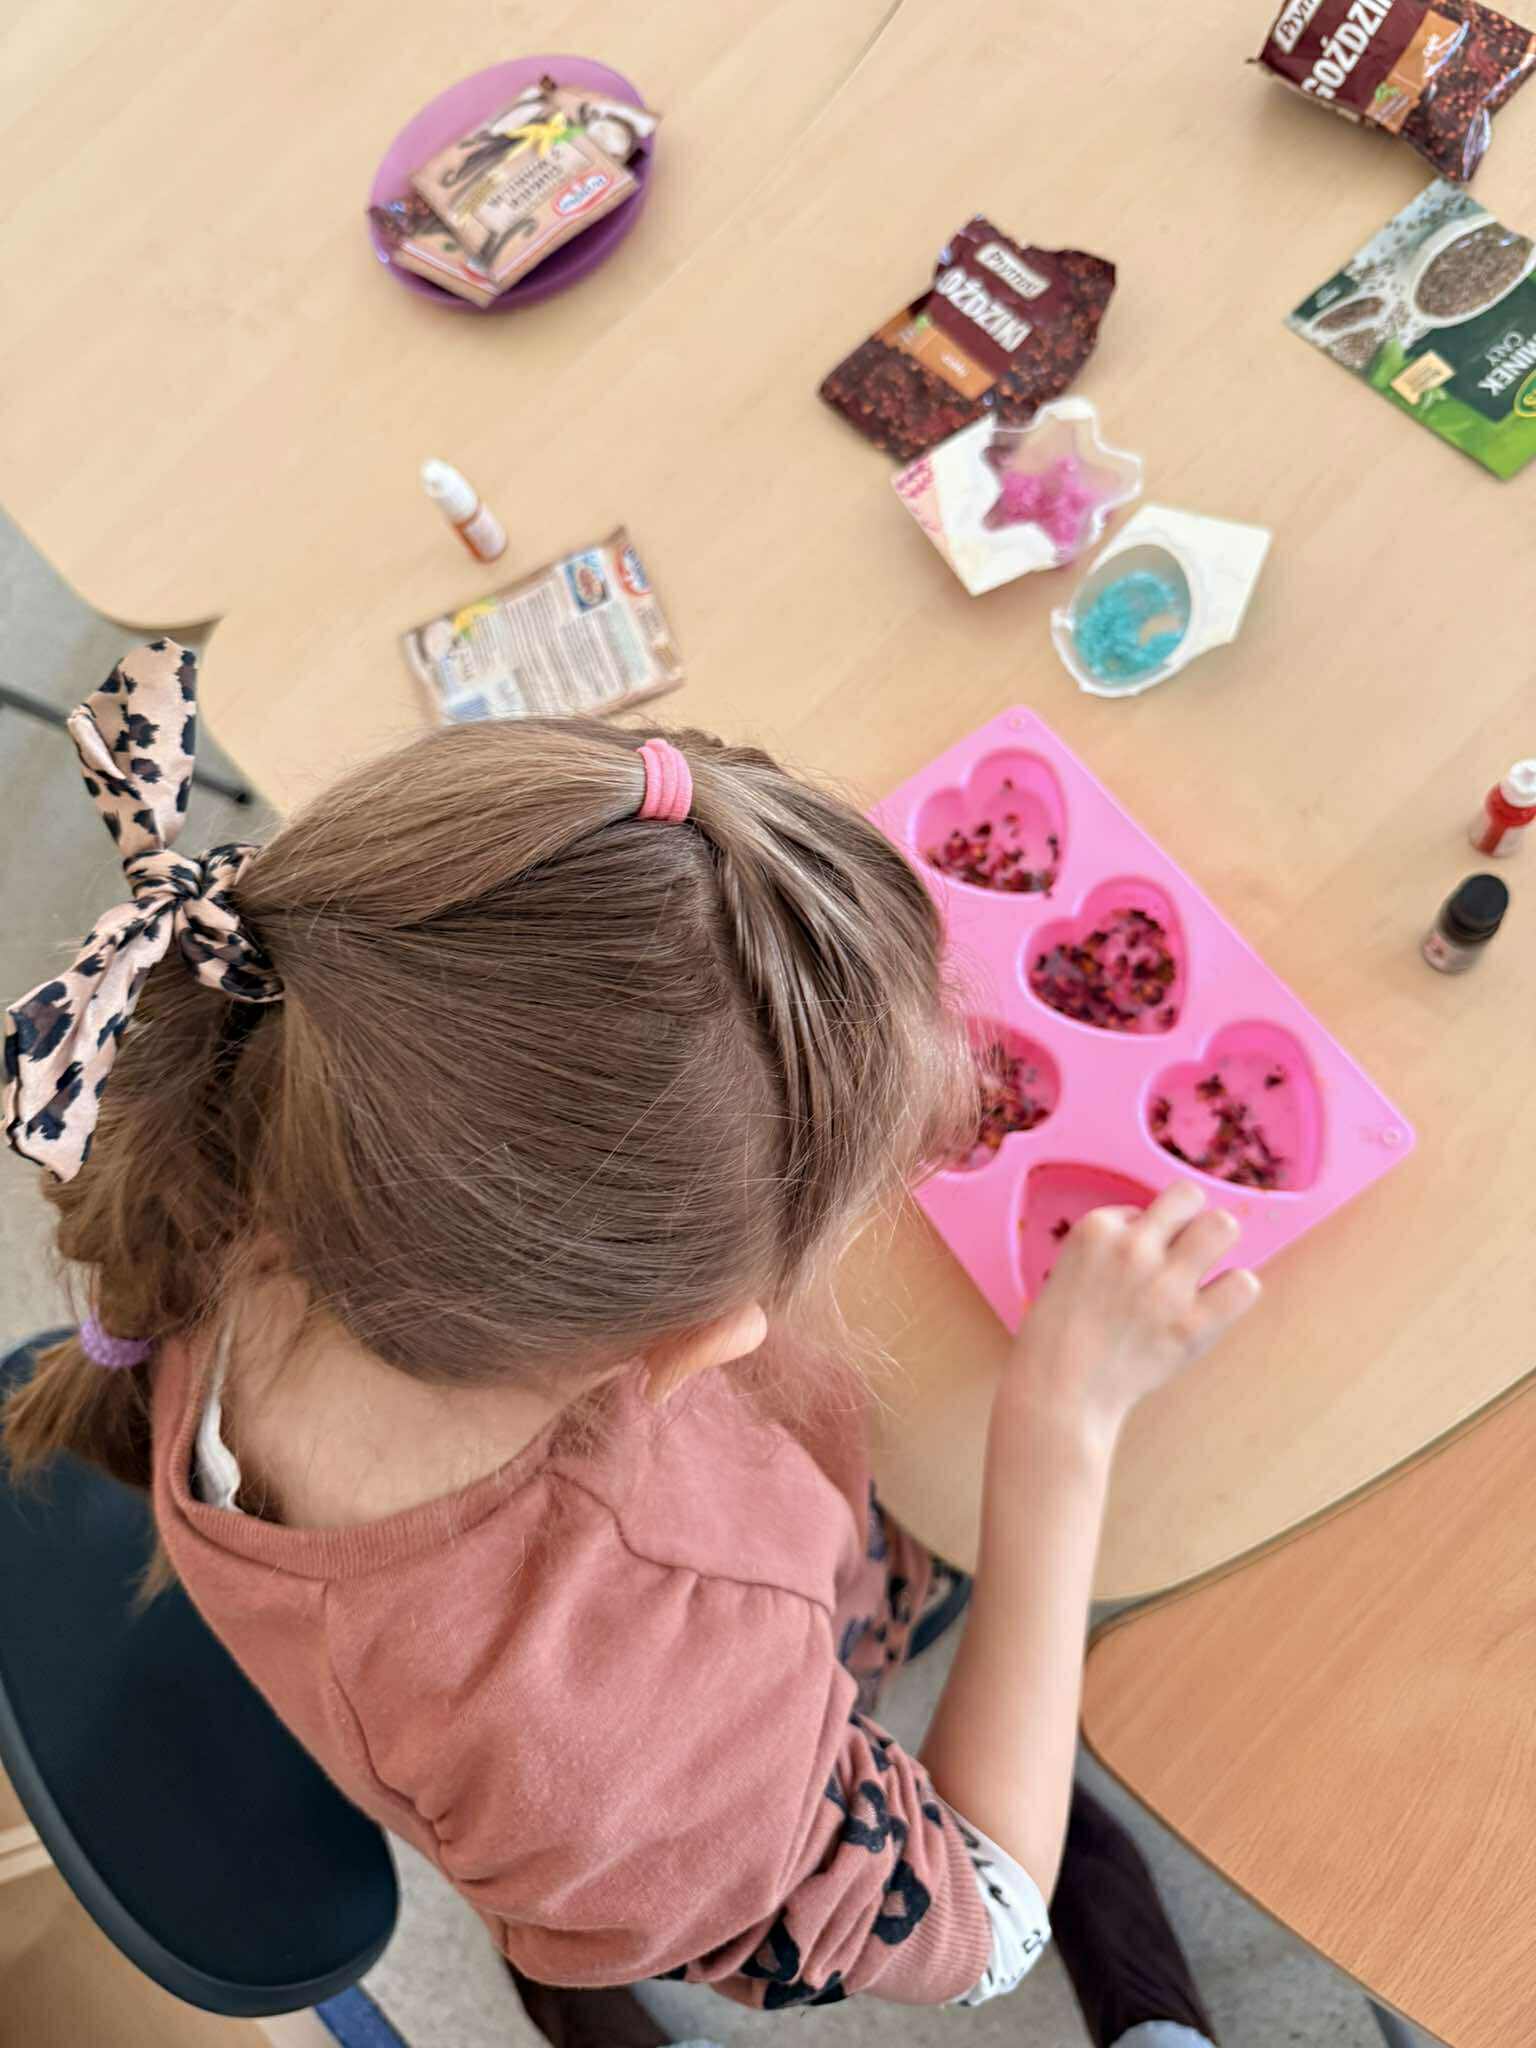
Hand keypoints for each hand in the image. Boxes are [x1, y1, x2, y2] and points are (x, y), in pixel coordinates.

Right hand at [1009, 1182, 1258, 1441]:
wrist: (1059, 1392)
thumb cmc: (1058, 1335)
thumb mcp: (1069, 1267)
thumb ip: (1111, 1246)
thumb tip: (1163, 1234)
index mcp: (1095, 1228)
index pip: (1144, 1206)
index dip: (1142, 1234)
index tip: (1129, 1266)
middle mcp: (1133, 1247)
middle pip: (1191, 1197)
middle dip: (1189, 1221)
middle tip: (1180, 1255)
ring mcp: (1166, 1285)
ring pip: (1224, 1227)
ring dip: (1215, 1247)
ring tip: (1199, 1275)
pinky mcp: (1193, 1325)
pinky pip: (1244, 1284)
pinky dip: (1234, 1293)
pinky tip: (1213, 1307)